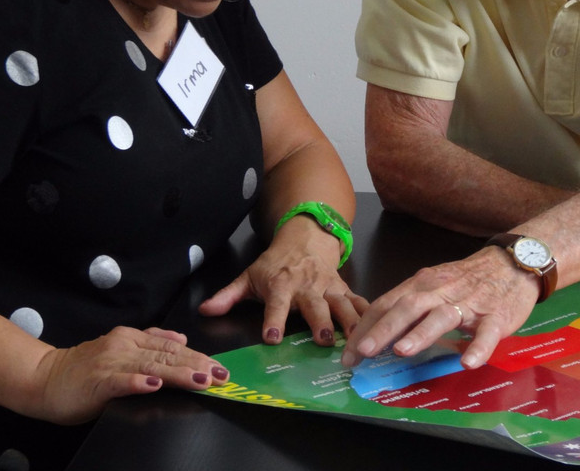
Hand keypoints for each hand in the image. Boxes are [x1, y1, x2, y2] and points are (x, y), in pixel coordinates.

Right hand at [30, 326, 226, 424]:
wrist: (43, 379)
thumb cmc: (84, 370)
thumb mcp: (121, 350)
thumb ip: (150, 344)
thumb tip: (181, 340)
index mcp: (132, 338)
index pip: (173, 346)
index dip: (199, 356)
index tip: (220, 367)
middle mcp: (124, 345)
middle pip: (168, 355)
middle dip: (197, 365)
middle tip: (220, 375)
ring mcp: (110, 362)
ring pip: (151, 366)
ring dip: (177, 373)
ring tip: (199, 380)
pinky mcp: (97, 380)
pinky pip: (121, 380)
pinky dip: (139, 383)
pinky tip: (154, 385)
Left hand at [198, 218, 367, 346]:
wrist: (306, 238)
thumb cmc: (275, 263)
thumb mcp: (249, 276)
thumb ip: (228, 296)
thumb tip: (204, 311)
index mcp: (281, 284)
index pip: (276, 304)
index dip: (273, 320)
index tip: (271, 338)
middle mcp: (307, 286)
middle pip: (314, 306)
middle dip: (320, 322)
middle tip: (323, 341)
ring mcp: (328, 287)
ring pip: (341, 304)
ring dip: (348, 321)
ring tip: (354, 338)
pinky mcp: (343, 289)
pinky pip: (358, 301)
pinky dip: (367, 313)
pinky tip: (375, 327)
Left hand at [341, 248, 538, 371]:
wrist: (513, 262)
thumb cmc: (468, 278)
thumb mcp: (434, 284)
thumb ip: (409, 303)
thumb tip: (375, 332)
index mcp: (422, 284)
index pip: (387, 304)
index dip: (366, 328)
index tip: (349, 354)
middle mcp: (441, 291)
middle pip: (408, 307)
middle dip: (384, 330)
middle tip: (363, 352)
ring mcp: (469, 303)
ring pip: (442, 317)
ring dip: (421, 333)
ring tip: (403, 351)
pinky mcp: (496, 316)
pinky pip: (486, 333)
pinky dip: (477, 348)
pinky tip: (467, 362)